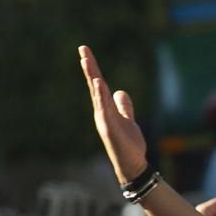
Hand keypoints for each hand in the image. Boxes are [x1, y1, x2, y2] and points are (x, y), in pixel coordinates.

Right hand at [78, 45, 148, 183]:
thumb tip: (120, 92)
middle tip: (83, 49)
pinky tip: (100, 84)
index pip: (98, 84)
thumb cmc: (128, 145)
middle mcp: (102, 113)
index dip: (93, 68)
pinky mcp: (109, 130)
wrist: (133, 165)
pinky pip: (105, 111)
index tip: (85, 51)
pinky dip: (101, 97)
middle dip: (89, 68)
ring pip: (97, 96)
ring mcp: (104, 121)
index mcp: (106, 109)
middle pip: (95, 86)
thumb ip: (124, 107)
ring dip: (93, 78)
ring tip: (87, 61)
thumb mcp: (128, 120)